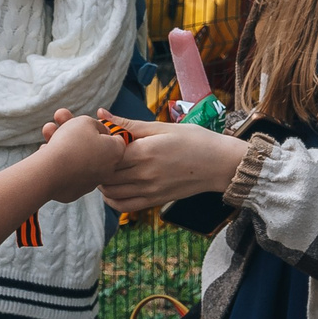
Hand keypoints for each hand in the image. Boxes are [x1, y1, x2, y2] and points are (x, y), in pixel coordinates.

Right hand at [35, 106, 128, 201]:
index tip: (88, 123)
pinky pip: (67, 171)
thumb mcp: (86, 121)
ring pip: (77, 157)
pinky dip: (58, 161)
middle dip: (75, 131)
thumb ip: (96, 124)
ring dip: (62, 142)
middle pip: (92, 146)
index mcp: (115, 152)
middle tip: (60, 117)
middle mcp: (107, 170)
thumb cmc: (72, 143)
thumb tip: (99, 131)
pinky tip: (45, 152)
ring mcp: (90, 182)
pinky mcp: (74, 191)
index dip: (101, 128)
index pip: (115, 138)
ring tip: (47, 129)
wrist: (50, 172)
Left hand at [99, 112, 247, 212]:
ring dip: (103, 182)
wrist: (219, 163)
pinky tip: (115, 187)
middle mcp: (144, 175)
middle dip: (98, 164)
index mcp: (144, 152)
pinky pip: (124, 206)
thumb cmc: (194, 140)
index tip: (103, 140)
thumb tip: (100, 113)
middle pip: (104, 174)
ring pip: (110, 192)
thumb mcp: (161, 127)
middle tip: (101, 154)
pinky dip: (113, 198)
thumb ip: (128, 124)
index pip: (106, 154)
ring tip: (109, 169)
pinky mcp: (154, 202)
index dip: (99, 147)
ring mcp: (149, 191)